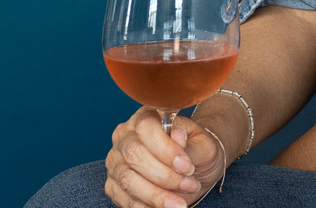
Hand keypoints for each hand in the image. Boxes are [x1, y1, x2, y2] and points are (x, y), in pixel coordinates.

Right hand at [101, 109, 225, 207]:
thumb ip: (189, 142)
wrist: (194, 168)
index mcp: (146, 116)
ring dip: (157, 196)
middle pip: (134, 155)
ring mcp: (116, 161)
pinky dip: (146, 207)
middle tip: (189, 185)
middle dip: (164, 176)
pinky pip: (124, 199)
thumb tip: (176, 135)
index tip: (188, 167)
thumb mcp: (202, 144)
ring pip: (128, 180)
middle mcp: (125, 136)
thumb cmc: (197, 151)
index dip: (166, 149)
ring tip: (180, 203)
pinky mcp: (113, 185)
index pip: (147, 127)